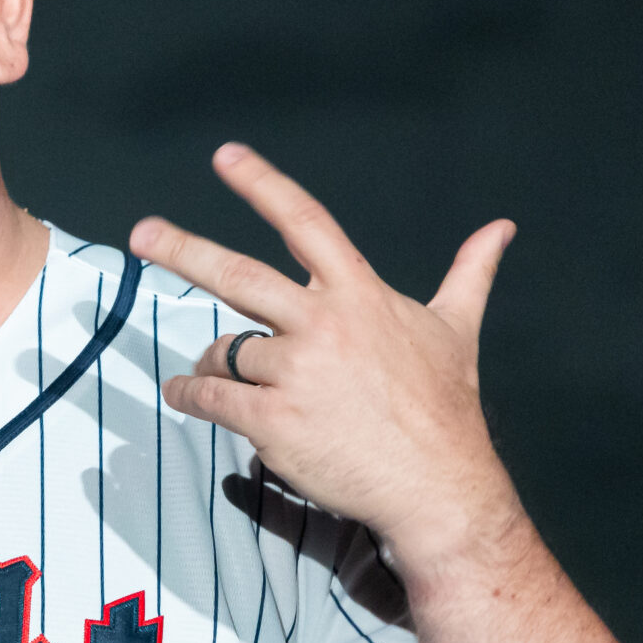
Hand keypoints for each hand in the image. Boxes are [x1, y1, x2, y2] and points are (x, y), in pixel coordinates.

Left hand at [128, 143, 525, 574]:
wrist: (440, 486)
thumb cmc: (445, 410)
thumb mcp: (457, 330)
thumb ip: (469, 274)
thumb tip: (500, 230)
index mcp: (360, 296)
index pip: (306, 223)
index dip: (263, 185)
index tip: (225, 156)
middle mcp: (325, 325)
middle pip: (238, 276)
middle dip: (183, 250)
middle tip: (142, 234)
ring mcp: (298, 374)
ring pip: (225, 352)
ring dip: (211, 363)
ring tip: (214, 374)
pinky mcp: (274, 421)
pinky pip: (212, 399)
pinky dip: (191, 395)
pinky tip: (184, 394)